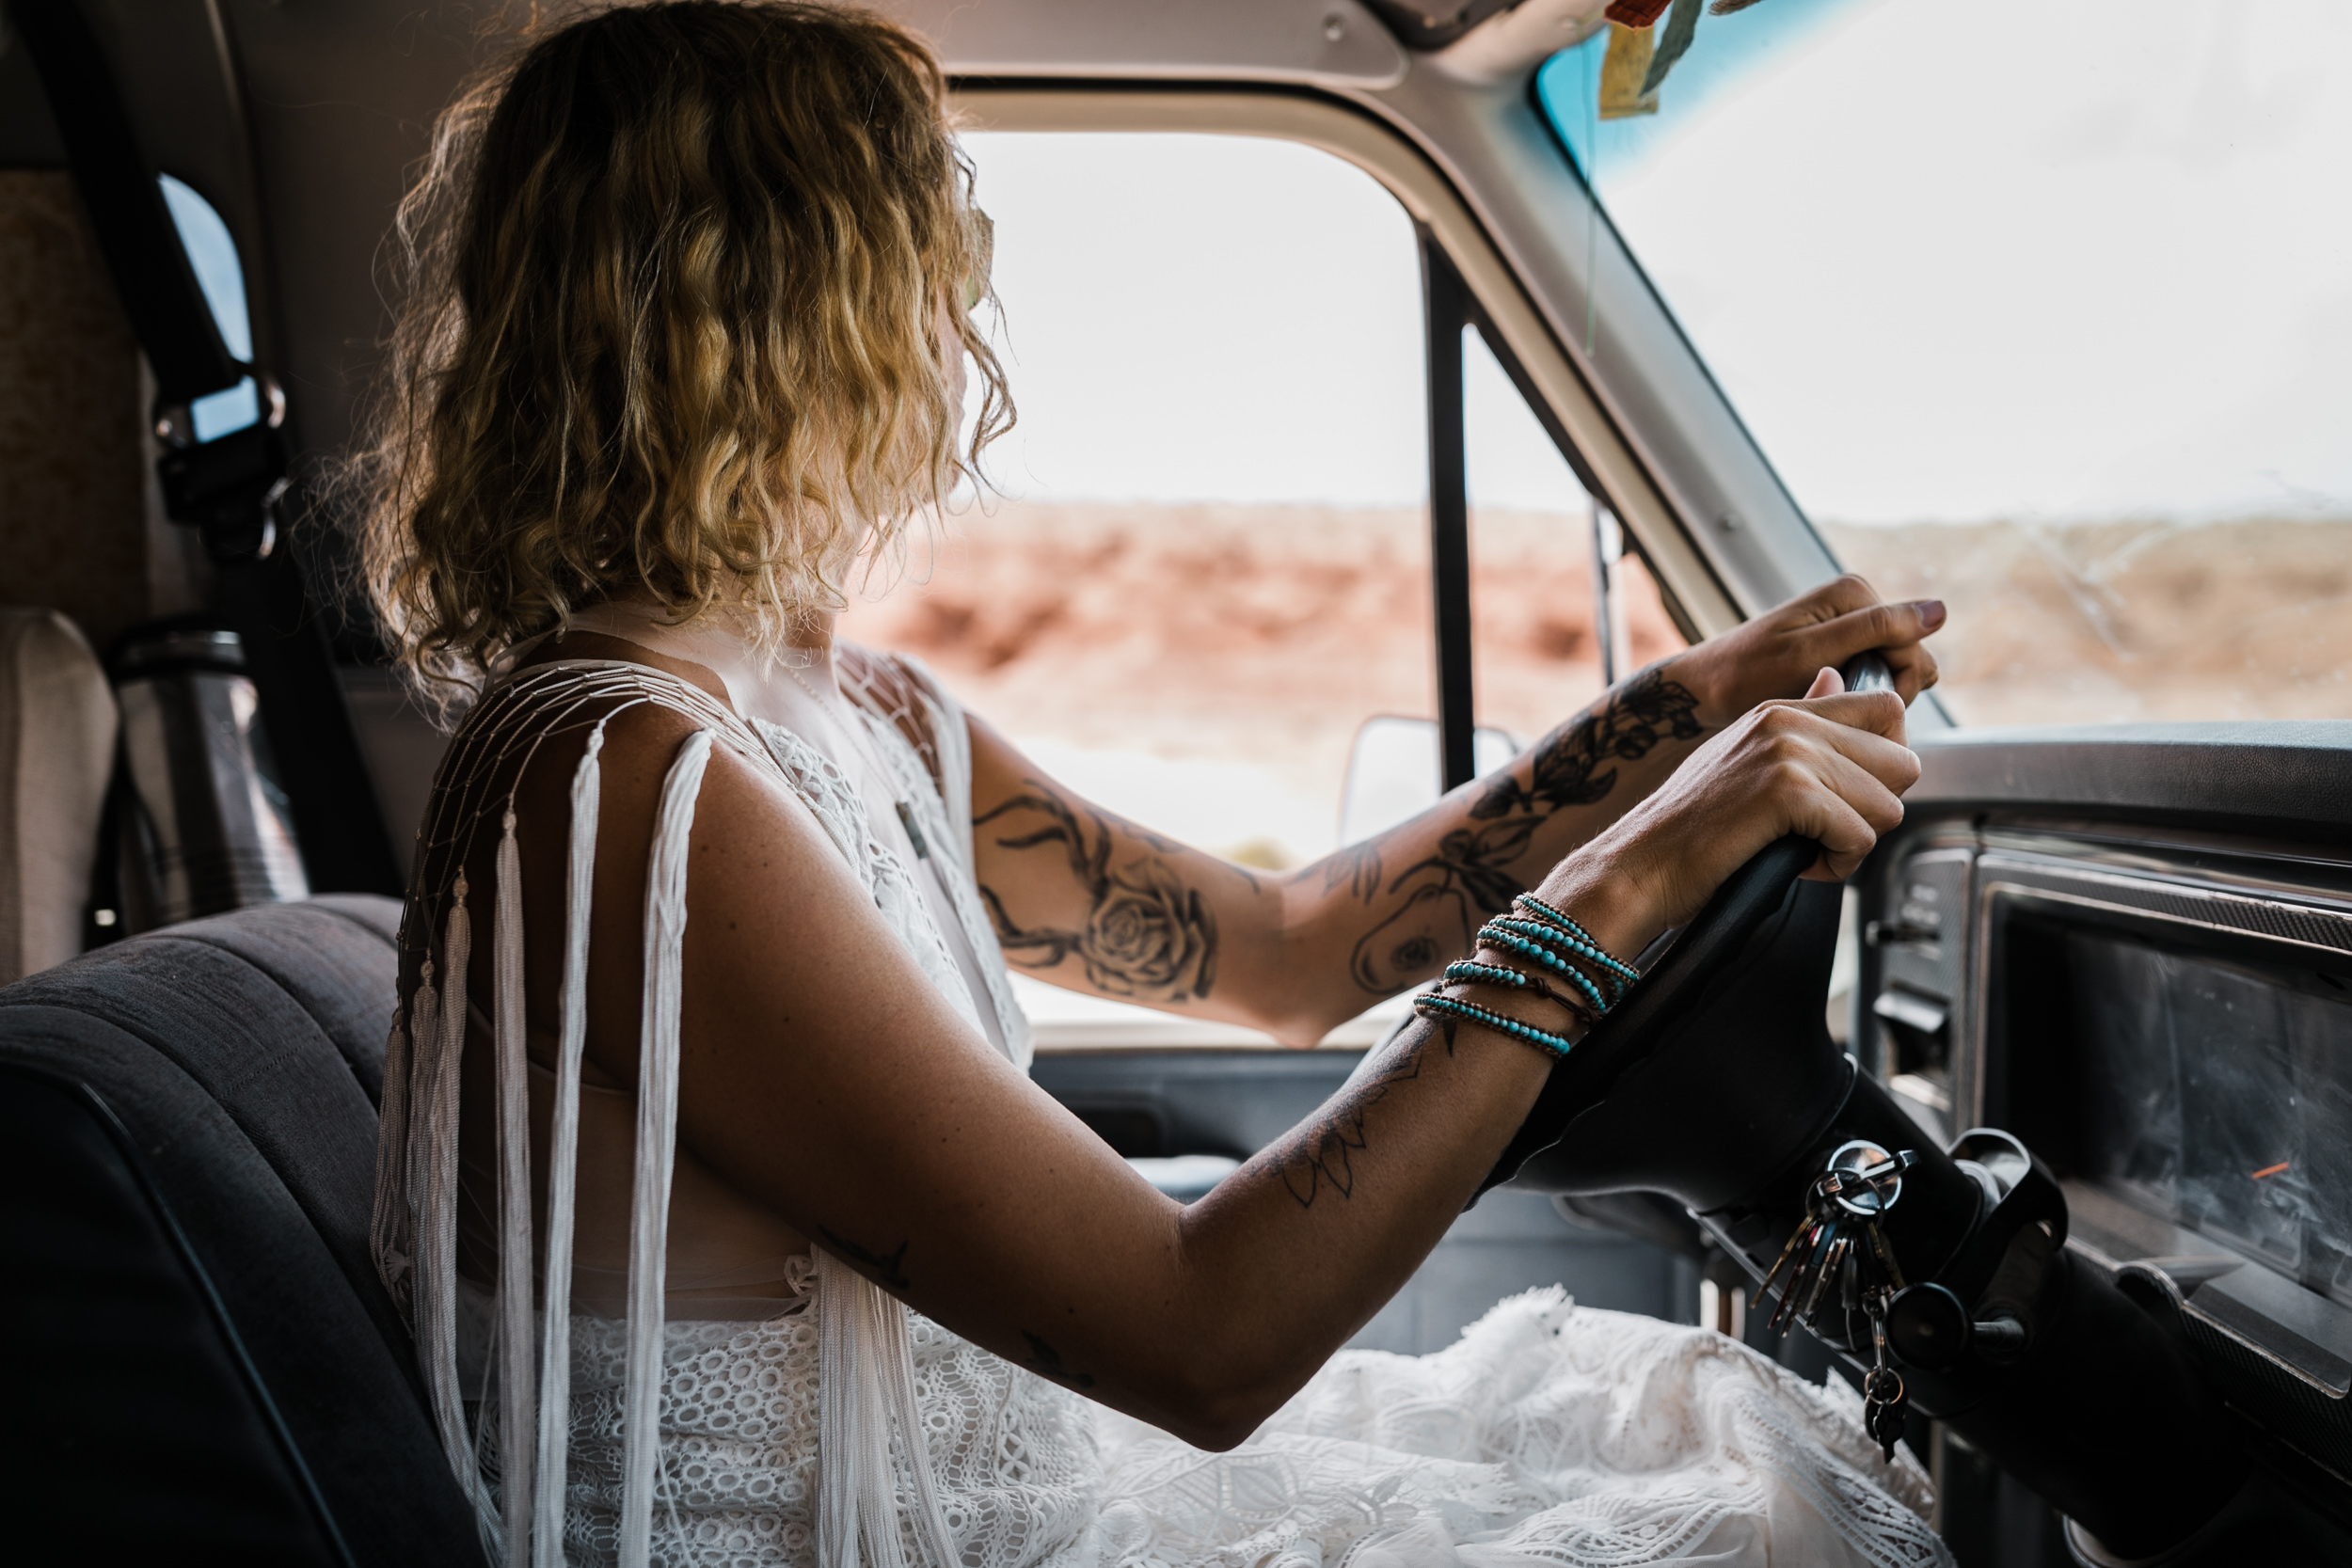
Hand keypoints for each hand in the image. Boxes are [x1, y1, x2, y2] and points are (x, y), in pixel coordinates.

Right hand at [1546, 667, 1919, 946]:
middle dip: (1876, 808)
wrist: (1640, 864)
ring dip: (1855, 843)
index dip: (1885, 765)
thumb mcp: (1744, 757)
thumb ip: (1798, 724)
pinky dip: (1838, 864)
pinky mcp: (1788, 791)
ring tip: (1806, 850)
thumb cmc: (1688, 829)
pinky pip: (1861, 835)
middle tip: (1826, 831)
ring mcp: (1788, 752)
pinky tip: (1798, 864)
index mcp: (1781, 710)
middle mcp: (1788, 721)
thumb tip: (1834, 680)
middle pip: (1903, 761)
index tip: (1851, 797)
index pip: (1886, 710)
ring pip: (1889, 804)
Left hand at [1666, 575, 1942, 728]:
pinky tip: (1826, 708)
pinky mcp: (1843, 648)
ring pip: (1895, 674)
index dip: (1893, 688)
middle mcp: (1858, 602)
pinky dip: (1858, 699)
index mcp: (1856, 592)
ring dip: (1871, 700)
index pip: (1913, 648)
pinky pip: (1875, 677)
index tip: (1847, 705)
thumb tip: (1941, 610)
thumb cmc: (1748, 674)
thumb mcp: (1812, 654)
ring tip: (1827, 710)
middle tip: (1834, 710)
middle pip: (1909, 661)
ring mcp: (1851, 626)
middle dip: (1883, 693)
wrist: (1705, 689)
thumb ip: (1876, 630)